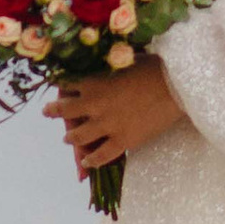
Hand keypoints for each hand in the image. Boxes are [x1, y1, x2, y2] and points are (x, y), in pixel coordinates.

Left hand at [44, 55, 186, 179]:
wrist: (176, 86)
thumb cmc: (154, 67)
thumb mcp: (125, 60)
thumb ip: (108, 67)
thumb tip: (101, 63)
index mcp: (94, 82)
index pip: (67, 84)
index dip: (61, 84)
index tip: (58, 85)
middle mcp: (94, 105)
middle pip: (65, 111)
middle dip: (54, 110)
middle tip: (48, 111)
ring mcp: (107, 126)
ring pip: (79, 137)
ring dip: (71, 137)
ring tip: (67, 138)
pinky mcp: (123, 142)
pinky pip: (102, 156)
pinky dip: (92, 161)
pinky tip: (87, 163)